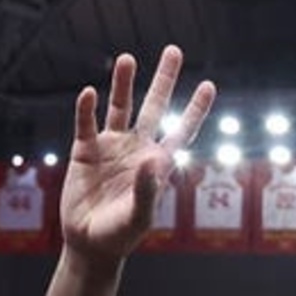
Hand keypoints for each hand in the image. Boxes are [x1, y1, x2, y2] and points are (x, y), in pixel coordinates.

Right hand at [61, 46, 215, 265]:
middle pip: (154, 107)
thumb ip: (147, 190)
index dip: (196, 110)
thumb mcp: (138, 217)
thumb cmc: (121, 235)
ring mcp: (112, 147)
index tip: (209, 86)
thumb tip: (150, 161)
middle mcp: (137, 149)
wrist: (90, 244)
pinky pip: (86, 124)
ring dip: (123, 84)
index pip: (181, 131)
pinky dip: (87, 109)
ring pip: (121, 107)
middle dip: (164, 80)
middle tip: (174, 50)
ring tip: (128, 59)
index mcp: (158, 164)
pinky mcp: (85, 151)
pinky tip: (89, 93)